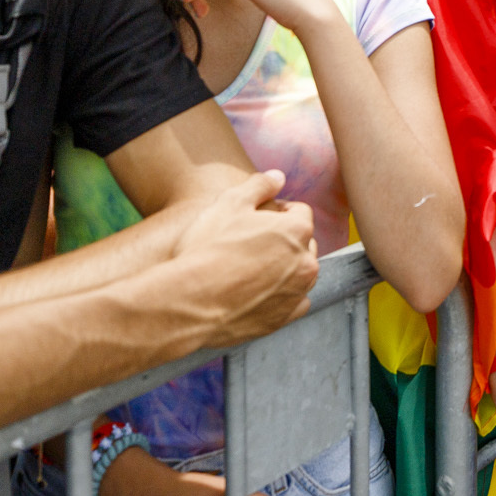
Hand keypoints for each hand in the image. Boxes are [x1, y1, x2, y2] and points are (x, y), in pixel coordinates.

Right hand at [167, 171, 319, 347]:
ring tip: (253, 268)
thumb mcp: (230, 203)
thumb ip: (259, 185)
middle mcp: (306, 261)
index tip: (258, 218)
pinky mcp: (284, 318)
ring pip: (301, 273)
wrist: (189, 300)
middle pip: (302, 242)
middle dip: (284, 239)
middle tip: (252, 243)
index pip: (300, 212)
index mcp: (297, 229)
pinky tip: (260, 293)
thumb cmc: (207, 249)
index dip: (278, 211)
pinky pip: (295, 303)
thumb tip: (278, 176)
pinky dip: (284, 297)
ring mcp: (297, 292)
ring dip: (286, 267)